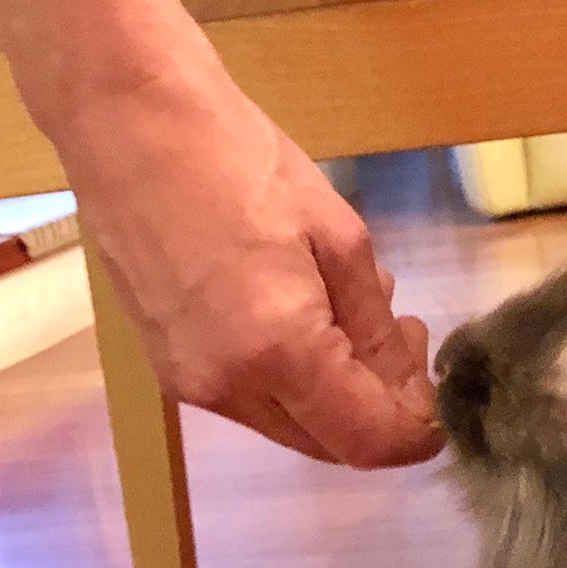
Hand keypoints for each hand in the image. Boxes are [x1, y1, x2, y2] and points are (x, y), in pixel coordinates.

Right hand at [58, 60, 440, 467]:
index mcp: (276, 351)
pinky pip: (250, 399)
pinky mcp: (167, 366)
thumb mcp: (338, 237)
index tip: (440, 400)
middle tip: (402, 339)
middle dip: (379, 409)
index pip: (367, 440)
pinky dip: (292, 378)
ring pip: (290, 425)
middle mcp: (227, 386)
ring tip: (354, 313)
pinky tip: (303, 314)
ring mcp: (189, 382)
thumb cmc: (239, 160)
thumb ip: (376, 328)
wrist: (126, 120)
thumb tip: (406, 389)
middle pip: (328, 446)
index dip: (415, 434)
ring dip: (337, 393)